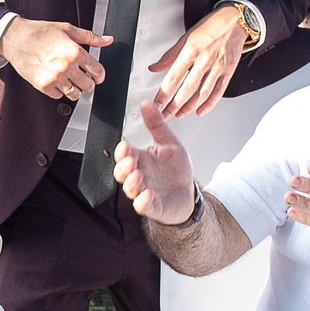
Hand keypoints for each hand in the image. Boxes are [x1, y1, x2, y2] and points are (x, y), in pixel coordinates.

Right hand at [0, 16, 112, 101]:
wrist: (16, 38)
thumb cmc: (41, 32)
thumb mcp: (68, 29)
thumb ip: (90, 37)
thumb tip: (108, 40)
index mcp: (75, 52)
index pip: (97, 71)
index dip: (99, 74)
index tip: (96, 75)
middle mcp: (66, 66)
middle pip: (88, 86)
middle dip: (86, 81)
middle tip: (79, 75)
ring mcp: (55, 78)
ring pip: (75, 94)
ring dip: (74, 88)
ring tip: (68, 79)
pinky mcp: (43, 86)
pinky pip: (59, 96)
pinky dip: (59, 90)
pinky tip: (55, 79)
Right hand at [112, 97, 197, 224]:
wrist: (187, 193)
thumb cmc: (176, 171)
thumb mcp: (170, 143)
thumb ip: (157, 125)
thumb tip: (147, 104)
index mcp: (141, 159)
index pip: (125, 154)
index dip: (122, 151)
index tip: (125, 146)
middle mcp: (139, 175)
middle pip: (121, 172)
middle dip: (123, 167)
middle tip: (130, 161)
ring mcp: (144, 191)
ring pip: (130, 189)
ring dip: (131, 183)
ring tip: (137, 175)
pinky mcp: (153, 206)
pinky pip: (143, 205)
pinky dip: (143, 201)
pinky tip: (147, 194)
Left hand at [148, 6, 251, 116]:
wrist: (235, 20)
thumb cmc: (210, 27)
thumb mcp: (186, 37)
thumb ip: (170, 55)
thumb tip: (154, 67)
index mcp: (191, 51)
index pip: (173, 77)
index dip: (163, 94)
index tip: (156, 104)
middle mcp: (205, 60)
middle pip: (187, 89)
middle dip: (174, 105)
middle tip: (165, 115)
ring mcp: (218, 67)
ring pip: (202, 93)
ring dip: (189, 107)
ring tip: (180, 114)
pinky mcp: (229, 71)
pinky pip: (219, 91)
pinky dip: (209, 104)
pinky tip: (200, 111)